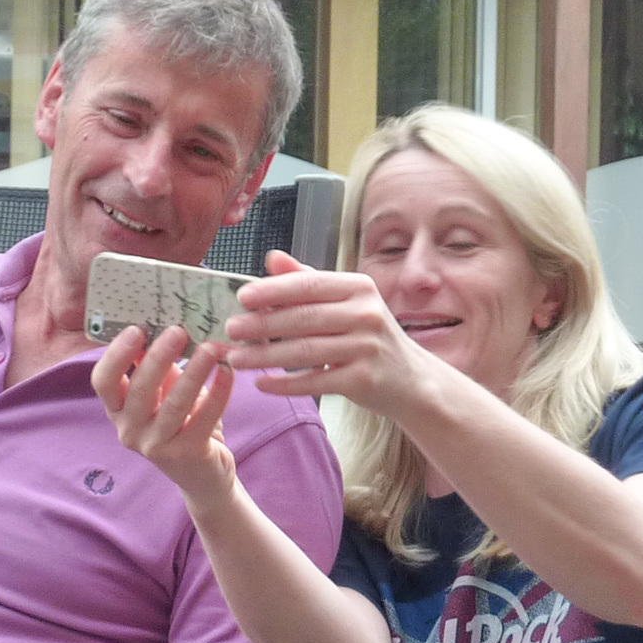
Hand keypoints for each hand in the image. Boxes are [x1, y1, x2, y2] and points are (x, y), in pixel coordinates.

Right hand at [91, 324, 239, 511]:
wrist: (204, 474)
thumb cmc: (182, 422)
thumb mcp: (164, 393)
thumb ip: (159, 365)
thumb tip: (164, 321)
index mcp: (118, 409)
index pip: (102, 380)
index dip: (116, 354)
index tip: (137, 329)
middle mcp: (129, 430)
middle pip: (139, 388)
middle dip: (159, 356)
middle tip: (179, 331)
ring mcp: (155, 446)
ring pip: (174, 404)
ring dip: (194, 372)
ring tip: (211, 348)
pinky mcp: (186, 455)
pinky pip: (204, 418)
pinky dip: (219, 392)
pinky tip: (229, 372)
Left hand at [224, 250, 434, 418]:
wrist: (412, 380)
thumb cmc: (369, 336)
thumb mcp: (347, 302)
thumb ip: (308, 280)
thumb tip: (271, 257)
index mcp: (359, 288)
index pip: (309, 284)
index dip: (273, 290)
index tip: (242, 297)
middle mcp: (367, 314)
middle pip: (303, 318)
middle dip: (261, 324)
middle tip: (230, 329)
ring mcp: (367, 348)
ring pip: (304, 352)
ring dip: (264, 356)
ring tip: (236, 358)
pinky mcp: (363, 381)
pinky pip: (314, 382)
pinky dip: (284, 384)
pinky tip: (261, 383)